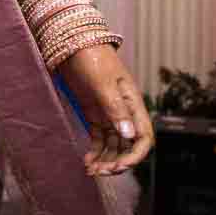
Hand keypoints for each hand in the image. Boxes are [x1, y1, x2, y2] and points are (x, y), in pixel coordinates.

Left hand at [58, 43, 152, 175]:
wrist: (71, 42)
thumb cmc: (91, 57)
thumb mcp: (103, 83)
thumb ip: (115, 108)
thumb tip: (129, 135)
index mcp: (134, 104)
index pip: (144, 138)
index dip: (136, 155)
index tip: (120, 167)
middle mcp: (124, 112)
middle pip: (128, 146)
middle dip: (117, 162)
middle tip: (100, 172)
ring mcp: (109, 114)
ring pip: (113, 145)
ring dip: (105, 160)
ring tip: (91, 170)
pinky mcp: (94, 113)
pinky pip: (99, 138)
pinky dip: (95, 151)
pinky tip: (87, 161)